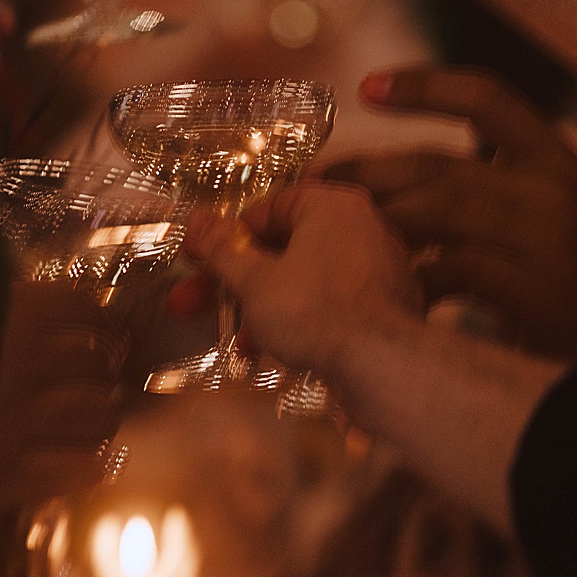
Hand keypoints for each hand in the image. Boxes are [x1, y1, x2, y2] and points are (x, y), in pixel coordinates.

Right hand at [0, 280, 122, 518]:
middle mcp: (18, 361)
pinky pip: (83, 468)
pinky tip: (85, 464)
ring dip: (99, 417)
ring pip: (99, 414)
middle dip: (100, 371)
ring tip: (89, 420)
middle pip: (98, 362)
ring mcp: (18, 421)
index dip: (99, 321)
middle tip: (93, 378)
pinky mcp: (11, 476)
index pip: (83, 307)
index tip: (100, 331)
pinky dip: (92, 465)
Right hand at [186, 182, 421, 375]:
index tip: (198, 258)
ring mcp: (375, 272)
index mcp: (331, 206)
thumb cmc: (316, 311)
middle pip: (282, 248)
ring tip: (236, 342)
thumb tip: (195, 220)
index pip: (267, 208)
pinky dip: (298, 322)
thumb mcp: (253, 279)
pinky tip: (271, 352)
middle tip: (191, 303)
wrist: (385, 369)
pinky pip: (329, 305)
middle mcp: (359, 230)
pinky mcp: (382, 310)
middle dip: (233, 280)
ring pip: (303, 281)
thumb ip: (220, 249)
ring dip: (262, 307)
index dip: (227, 235)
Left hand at [318, 66, 576, 360]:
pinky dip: (410, 279)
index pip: (486, 97)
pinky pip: (450, 271)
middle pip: (439, 164)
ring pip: (437, 210)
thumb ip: (493, 180)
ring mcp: (546, 238)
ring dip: (377, 222)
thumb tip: (395, 174)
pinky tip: (386, 292)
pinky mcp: (535, 291)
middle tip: (316, 186)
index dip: (424, 86)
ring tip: (333, 237)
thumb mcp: (553, 209)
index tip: (365, 87)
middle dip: (368, 173)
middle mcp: (553, 186)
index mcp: (556, 156)